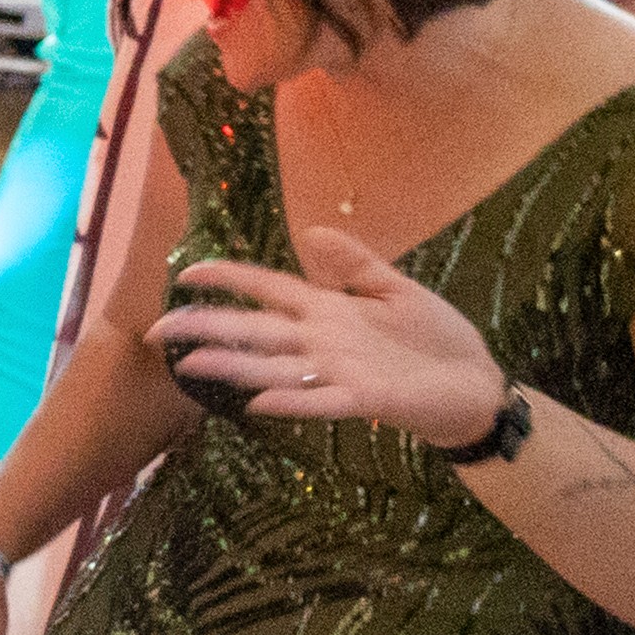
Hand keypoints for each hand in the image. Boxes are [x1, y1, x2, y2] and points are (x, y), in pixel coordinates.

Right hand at [146, 230, 510, 443]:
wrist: (475, 384)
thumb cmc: (435, 339)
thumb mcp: (397, 289)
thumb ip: (355, 264)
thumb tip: (310, 230)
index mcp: (328, 312)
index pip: (269, 291)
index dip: (230, 281)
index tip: (187, 273)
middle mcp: (322, 343)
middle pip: (256, 332)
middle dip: (208, 329)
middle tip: (158, 331)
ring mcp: (339, 372)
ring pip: (275, 368)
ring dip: (234, 367)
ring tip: (192, 365)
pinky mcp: (365, 399)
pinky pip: (320, 401)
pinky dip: (291, 403)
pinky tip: (258, 404)